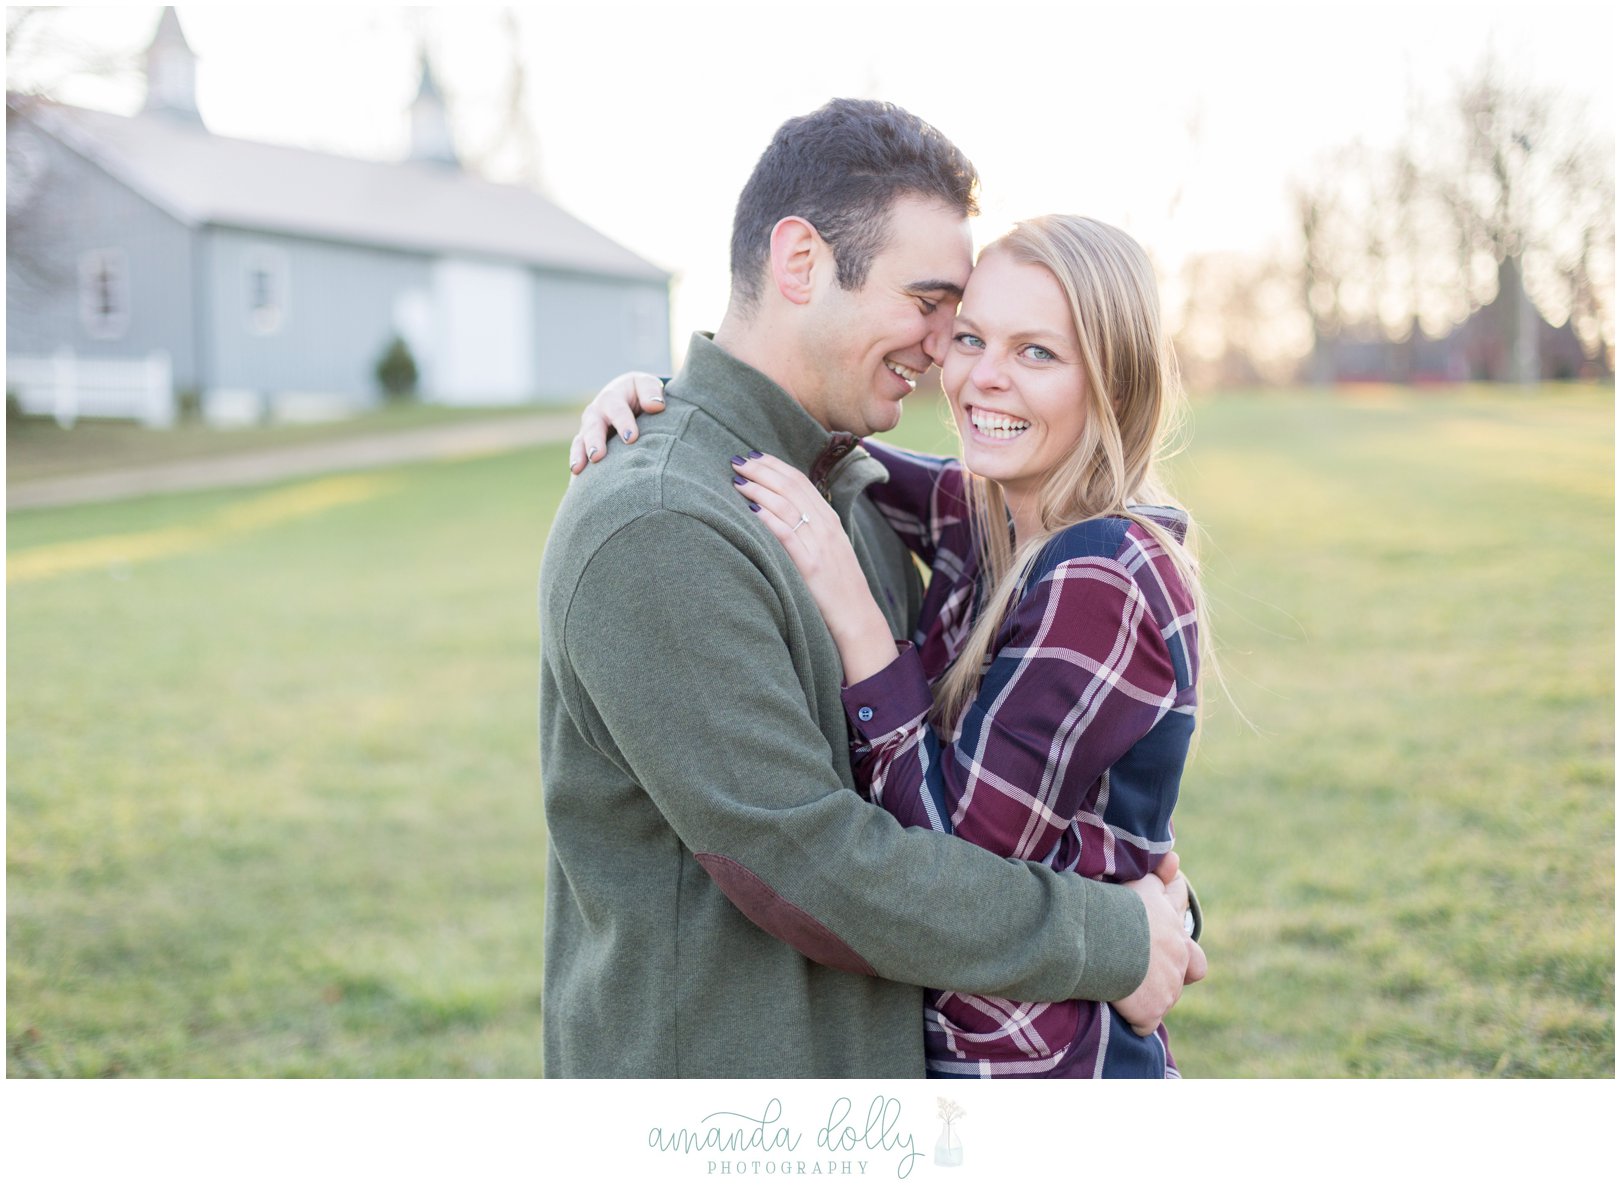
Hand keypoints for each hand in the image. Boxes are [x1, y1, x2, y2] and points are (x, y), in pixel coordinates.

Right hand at [569, 372, 666, 473]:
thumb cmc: (640, 394)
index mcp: (612, 397)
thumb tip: (656, 406)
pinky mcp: (585, 444)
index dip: (623, 422)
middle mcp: (596, 413)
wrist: (627, 398)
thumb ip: (651, 391)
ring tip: (578, 469)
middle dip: (595, 441)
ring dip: (580, 454)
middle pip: (593, 426)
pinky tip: (576, 480)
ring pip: (581, 441)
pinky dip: (577, 464)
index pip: (617, 410)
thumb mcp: (645, 385)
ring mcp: (588, 429)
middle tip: (597, 456)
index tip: (631, 438)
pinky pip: (578, 454)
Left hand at [730, 453, 897, 683]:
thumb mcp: (830, 548)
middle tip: (738, 460)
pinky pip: (786, 535)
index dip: (775, 465)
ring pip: (786, 505)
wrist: (857, 615)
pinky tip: (751, 509)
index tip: (754, 456)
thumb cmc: (838, 585)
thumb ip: (811, 527)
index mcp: (830, 519)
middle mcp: (825, 526)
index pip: (800, 481)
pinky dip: (768, 518)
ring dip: (759, 489)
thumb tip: (784, 510)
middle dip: (762, 470)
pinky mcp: (811, 565)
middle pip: (791, 487)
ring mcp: (819, 544)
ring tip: (738, 480)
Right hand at [1111, 862, 1206, 1036]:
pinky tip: (1119, 1010)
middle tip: (1142, 974)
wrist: (1102, 935)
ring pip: (1165, 1001)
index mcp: (1177, 934)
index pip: (1193, 955)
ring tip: (1123, 988)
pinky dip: (1134, 1020)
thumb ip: (1159, 877)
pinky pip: (1145, 1025)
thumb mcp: (1141, 886)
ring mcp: (1168, 990)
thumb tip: (1175, 859)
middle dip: (1168, 978)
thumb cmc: (1117, 908)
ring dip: (1149, 999)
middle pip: (1183, 977)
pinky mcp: (1151, 1012)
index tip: (1159, 953)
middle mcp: (1179, 961)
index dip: (1181, 954)